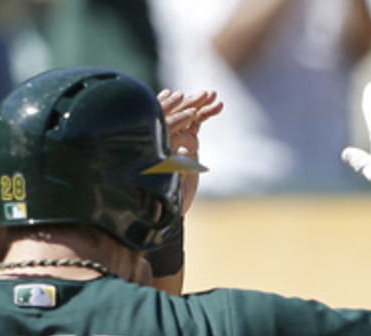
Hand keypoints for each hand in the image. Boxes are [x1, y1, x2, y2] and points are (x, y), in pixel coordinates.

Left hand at [158, 88, 223, 214]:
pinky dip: (206, 113)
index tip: (191, 114)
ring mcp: (175, 135)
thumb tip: (185, 153)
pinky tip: (218, 105)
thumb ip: (174, 168)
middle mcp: (162, 135)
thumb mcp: (167, 182)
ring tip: (212, 95)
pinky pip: (196, 121)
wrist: (169, 205)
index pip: (164, 125)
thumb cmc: (163, 195)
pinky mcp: (187, 139)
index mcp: (153, 142)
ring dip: (199, 103)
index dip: (177, 118)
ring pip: (187, 114)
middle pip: (174, 113)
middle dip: (189, 103)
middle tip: (203, 95)